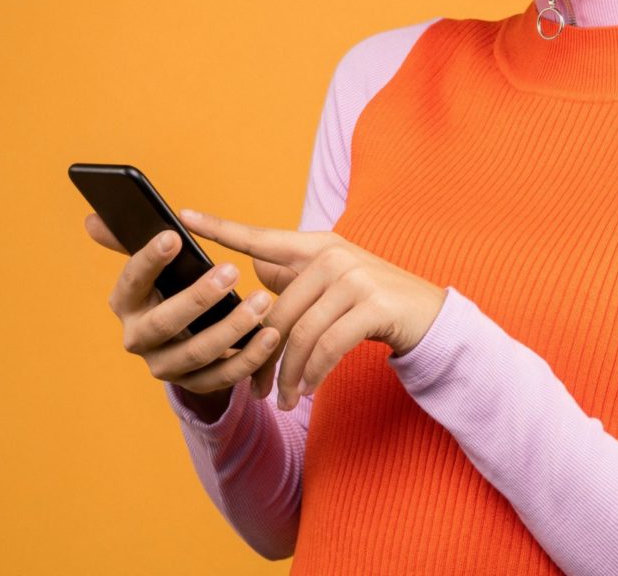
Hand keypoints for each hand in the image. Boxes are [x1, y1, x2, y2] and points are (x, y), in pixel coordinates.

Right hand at [83, 212, 282, 399]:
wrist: (182, 336)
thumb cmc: (170, 286)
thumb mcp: (152, 266)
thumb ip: (127, 240)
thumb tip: (92, 219)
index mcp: (126, 303)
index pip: (132, 281)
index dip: (149, 259)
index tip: (173, 236)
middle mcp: (138, 339)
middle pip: (164, 323)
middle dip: (197, 297)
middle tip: (231, 270)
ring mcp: (165, 366)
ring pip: (197, 353)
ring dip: (231, 328)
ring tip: (262, 301)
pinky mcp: (194, 384)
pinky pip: (223, 376)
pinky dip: (249, 358)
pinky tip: (271, 335)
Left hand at [175, 208, 447, 411]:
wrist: (433, 319)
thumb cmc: (376, 304)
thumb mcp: (335, 284)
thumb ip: (296, 275)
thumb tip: (255, 266)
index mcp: (319, 245)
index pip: (263, 238)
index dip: (223, 228)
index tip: (184, 215)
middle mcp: (335, 255)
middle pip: (277, 309)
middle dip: (263, 356)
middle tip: (256, 391)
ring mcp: (356, 277)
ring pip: (300, 333)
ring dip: (288, 375)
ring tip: (283, 401)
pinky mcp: (373, 304)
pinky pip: (326, 346)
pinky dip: (313, 374)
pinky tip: (306, 391)